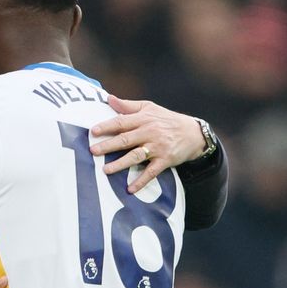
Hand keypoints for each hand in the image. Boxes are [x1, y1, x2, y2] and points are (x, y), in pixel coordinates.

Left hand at [90, 95, 207, 192]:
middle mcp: (149, 132)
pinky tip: (130, 189)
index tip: (93, 132)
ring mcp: (157, 147)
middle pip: (126, 139)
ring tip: (105, 170)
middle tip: (93, 151)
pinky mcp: (165, 160)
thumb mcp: (149, 108)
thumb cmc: (166, 119)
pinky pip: (151, 172)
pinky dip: (141, 181)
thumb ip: (128, 105)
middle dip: (108, 146)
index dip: (107, 126)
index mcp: (143, 119)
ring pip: (136, 156)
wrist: (193, 132)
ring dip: (120, 164)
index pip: (121, 122)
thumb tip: (108, 98)